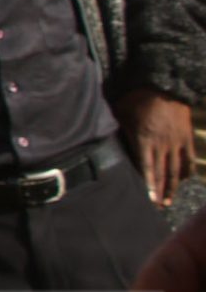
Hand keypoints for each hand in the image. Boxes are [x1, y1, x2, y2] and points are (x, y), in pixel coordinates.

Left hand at [116, 87, 195, 205]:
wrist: (163, 84)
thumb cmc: (136, 98)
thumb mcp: (121, 114)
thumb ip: (117, 131)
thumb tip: (103, 142)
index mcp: (144, 139)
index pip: (147, 168)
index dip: (148, 185)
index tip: (149, 200)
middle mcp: (162, 144)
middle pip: (162, 173)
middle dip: (159, 192)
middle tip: (158, 207)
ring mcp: (176, 141)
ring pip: (176, 170)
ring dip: (172, 187)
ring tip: (168, 201)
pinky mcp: (186, 137)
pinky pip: (188, 158)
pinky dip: (187, 170)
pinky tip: (184, 180)